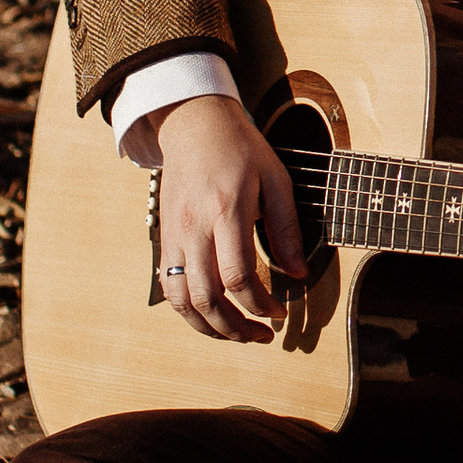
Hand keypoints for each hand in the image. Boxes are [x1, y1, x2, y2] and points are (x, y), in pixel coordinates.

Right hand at [154, 94, 306, 342]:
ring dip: (210, 328)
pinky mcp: (165, 240)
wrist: (193, 126)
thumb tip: (297, 273)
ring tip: (238, 335)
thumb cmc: (239, 149)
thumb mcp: (276, 180)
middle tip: (263, 335)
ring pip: (182, 300)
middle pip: (207, 298)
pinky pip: (170, 287)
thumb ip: (286, 229)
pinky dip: (189, 311)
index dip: (261, 305)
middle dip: (237, 328)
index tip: (281, 313)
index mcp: (226, 211)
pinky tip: (213, 315)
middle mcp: (194, 228)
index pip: (238, 277)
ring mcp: (174, 236)